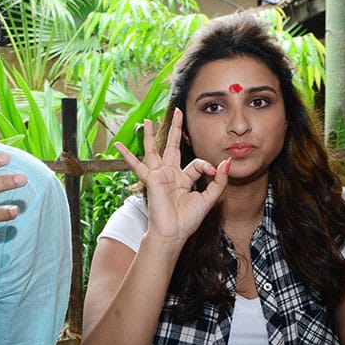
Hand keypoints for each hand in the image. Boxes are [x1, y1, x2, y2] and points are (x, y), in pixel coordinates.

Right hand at [114, 108, 227, 246]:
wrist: (173, 233)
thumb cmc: (187, 220)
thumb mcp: (209, 198)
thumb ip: (219, 180)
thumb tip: (227, 162)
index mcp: (183, 179)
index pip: (196, 163)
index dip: (208, 165)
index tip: (215, 172)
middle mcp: (170, 174)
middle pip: (172, 146)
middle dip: (175, 128)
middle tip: (176, 111)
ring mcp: (158, 175)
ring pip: (153, 150)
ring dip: (150, 135)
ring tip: (145, 120)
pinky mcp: (150, 178)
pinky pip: (136, 164)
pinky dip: (126, 155)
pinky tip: (117, 145)